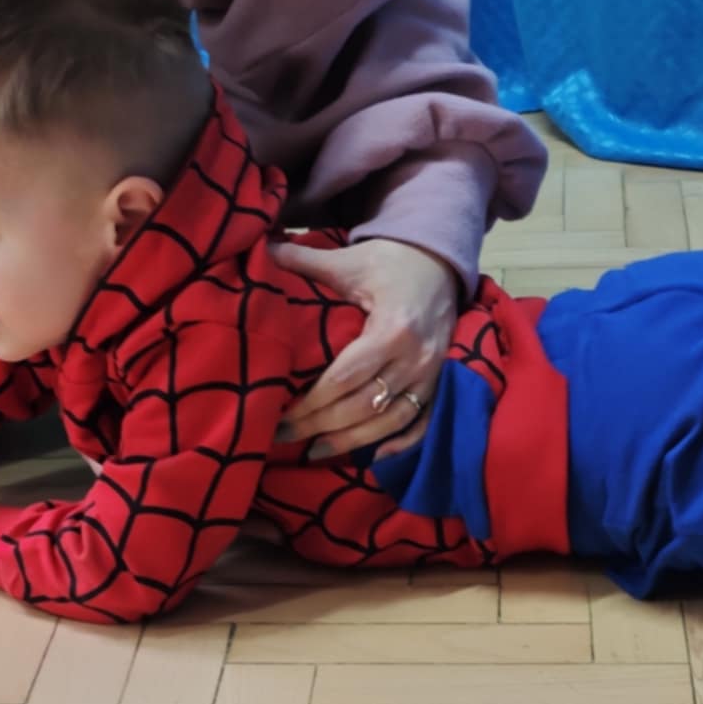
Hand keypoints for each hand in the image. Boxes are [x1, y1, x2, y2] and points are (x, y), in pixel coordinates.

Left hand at [268, 237, 456, 460]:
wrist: (440, 260)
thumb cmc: (391, 261)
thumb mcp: (349, 260)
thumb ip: (305, 259)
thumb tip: (262, 246)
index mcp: (392, 329)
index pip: (346, 379)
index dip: (312, 403)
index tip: (282, 415)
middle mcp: (415, 357)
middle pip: (364, 406)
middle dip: (321, 426)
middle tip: (285, 436)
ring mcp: (431, 373)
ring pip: (391, 421)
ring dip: (354, 442)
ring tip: (317, 451)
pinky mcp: (438, 380)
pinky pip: (422, 421)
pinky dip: (400, 443)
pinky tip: (372, 456)